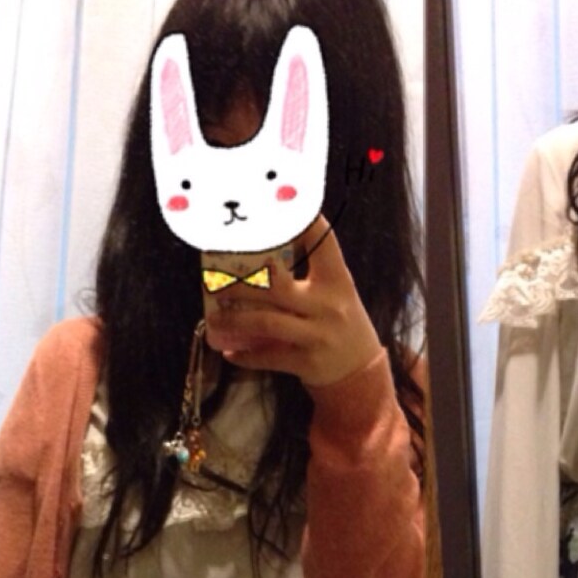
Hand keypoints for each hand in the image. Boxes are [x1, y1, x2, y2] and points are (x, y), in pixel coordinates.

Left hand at [207, 216, 382, 387]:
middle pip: (276, 284)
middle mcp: (328, 305)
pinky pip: (269, 357)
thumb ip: (309, 272)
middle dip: (240, 283)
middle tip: (216, 281)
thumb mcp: (336, 293)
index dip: (301, 220)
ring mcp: (317, 335)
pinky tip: (229, 352)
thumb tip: (262, 251)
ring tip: (215, 318)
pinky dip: (246, 356)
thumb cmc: (340, 324)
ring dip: (235, 320)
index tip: (273, 205)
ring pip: (266, 322)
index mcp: (337, 281)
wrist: (362, 372)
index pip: (322, 241)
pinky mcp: (307, 363)